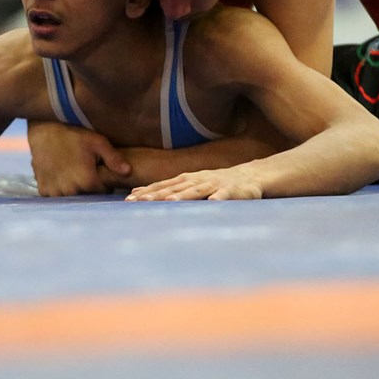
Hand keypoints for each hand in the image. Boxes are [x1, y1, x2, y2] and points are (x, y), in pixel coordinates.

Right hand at [28, 122, 130, 195]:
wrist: (45, 131)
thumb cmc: (74, 135)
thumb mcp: (98, 142)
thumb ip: (114, 159)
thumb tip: (128, 172)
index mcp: (88, 181)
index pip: (103, 192)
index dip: (104, 182)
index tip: (101, 172)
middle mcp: (71, 191)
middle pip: (88, 197)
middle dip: (90, 187)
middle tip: (86, 170)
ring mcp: (56, 192)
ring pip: (72, 198)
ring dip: (74, 190)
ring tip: (73, 172)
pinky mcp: (44, 190)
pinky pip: (56, 197)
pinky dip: (60, 190)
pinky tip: (61, 175)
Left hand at [125, 168, 262, 200]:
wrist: (249, 176)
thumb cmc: (215, 182)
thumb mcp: (189, 183)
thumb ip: (167, 188)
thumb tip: (138, 191)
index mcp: (186, 180)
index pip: (162, 186)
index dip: (146, 192)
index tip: (129, 200)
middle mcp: (198, 180)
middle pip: (175, 188)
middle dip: (158, 194)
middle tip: (140, 201)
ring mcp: (215, 184)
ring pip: (197, 190)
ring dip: (184, 196)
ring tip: (171, 201)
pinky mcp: (232, 191)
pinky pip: (225, 195)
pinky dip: (218, 198)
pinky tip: (212, 202)